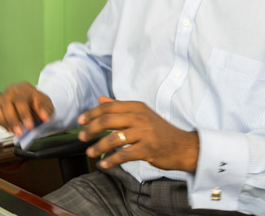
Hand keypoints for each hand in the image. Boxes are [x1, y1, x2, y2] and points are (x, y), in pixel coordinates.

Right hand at [0, 82, 53, 136]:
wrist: (31, 99)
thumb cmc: (38, 101)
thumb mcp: (46, 103)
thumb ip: (45, 109)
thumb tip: (44, 117)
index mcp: (24, 88)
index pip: (21, 100)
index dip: (24, 115)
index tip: (30, 127)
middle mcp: (11, 91)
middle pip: (7, 105)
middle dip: (13, 121)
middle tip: (21, 133)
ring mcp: (2, 98)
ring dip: (7, 124)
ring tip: (16, 133)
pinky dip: (2, 124)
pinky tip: (11, 130)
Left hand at [77, 96, 199, 172]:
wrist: (183, 146)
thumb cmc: (159, 131)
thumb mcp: (141, 114)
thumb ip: (120, 106)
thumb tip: (100, 99)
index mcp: (137, 107)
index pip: (109, 107)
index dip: (92, 113)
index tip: (80, 121)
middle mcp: (140, 117)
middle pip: (108, 120)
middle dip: (91, 129)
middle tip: (81, 137)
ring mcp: (145, 133)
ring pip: (114, 139)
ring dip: (99, 147)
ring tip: (90, 153)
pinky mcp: (148, 149)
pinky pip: (124, 155)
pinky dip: (111, 161)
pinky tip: (103, 164)